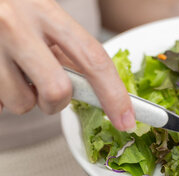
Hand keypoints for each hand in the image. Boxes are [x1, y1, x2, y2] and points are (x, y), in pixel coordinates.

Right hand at [0, 0, 135, 129]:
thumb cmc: (9, 6)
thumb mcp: (41, 14)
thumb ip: (65, 47)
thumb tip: (94, 90)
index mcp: (45, 10)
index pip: (93, 58)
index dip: (114, 94)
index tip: (126, 120)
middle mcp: (16, 25)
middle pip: (57, 90)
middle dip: (56, 102)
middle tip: (45, 91)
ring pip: (21, 104)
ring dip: (22, 99)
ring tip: (11, 73)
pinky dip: (1, 96)